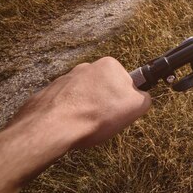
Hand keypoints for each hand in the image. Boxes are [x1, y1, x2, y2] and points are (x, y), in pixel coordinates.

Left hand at [10, 57, 150, 148]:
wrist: (53, 126)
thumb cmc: (97, 115)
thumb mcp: (136, 106)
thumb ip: (145, 97)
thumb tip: (142, 97)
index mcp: (109, 65)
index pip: (125, 81)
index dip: (124, 99)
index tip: (119, 111)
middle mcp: (86, 66)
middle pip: (103, 87)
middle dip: (104, 102)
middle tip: (104, 120)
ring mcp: (64, 78)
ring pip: (83, 96)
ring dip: (85, 108)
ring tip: (84, 125)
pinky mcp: (48, 92)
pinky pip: (64, 103)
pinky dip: (67, 113)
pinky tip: (69, 126)